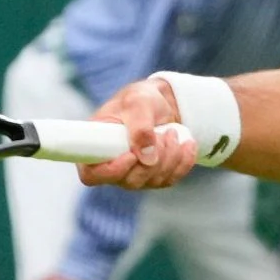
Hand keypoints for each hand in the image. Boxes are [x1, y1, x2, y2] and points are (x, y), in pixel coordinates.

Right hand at [77, 78, 200, 190]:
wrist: (160, 103)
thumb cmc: (140, 99)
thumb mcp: (138, 103)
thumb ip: (140, 127)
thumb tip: (146, 159)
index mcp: (95, 147)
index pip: (92, 175)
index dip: (112, 171)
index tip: (132, 155)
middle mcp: (112, 166)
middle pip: (130, 180)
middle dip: (154, 157)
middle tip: (165, 132)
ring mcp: (133, 174)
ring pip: (153, 180)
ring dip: (170, 156)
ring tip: (173, 131)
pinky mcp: (154, 176)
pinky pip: (170, 179)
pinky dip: (183, 161)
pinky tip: (188, 144)